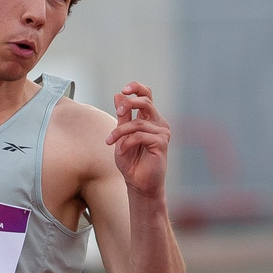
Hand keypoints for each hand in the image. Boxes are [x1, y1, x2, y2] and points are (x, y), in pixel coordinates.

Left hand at [107, 83, 170, 201]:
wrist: (138, 184)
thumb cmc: (131, 161)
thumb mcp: (121, 135)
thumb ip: (122, 116)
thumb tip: (118, 95)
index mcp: (149, 118)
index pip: (147, 95)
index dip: (137, 88)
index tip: (123, 90)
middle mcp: (158, 123)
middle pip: (146, 101)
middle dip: (129, 103)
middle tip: (118, 112)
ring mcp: (162, 132)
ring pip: (138, 122)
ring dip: (120, 131)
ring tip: (111, 141)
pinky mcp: (162, 143)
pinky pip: (139, 135)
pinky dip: (126, 142)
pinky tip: (121, 151)